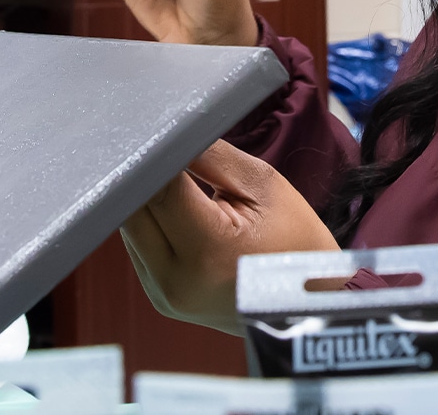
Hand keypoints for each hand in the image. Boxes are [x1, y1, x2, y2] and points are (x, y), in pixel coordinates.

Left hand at [121, 139, 340, 334]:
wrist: (309, 305)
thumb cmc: (296, 240)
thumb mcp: (263, 185)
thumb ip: (211, 156)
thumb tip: (170, 134)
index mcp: (207, 251)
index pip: (158, 189)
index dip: (158, 157)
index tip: (165, 132)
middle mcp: (174, 280)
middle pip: (132, 211)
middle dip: (146, 176)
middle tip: (166, 148)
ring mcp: (163, 295)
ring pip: (128, 228)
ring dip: (144, 200)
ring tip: (174, 179)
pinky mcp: (159, 299)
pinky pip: (139, 247)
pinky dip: (151, 223)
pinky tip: (173, 208)